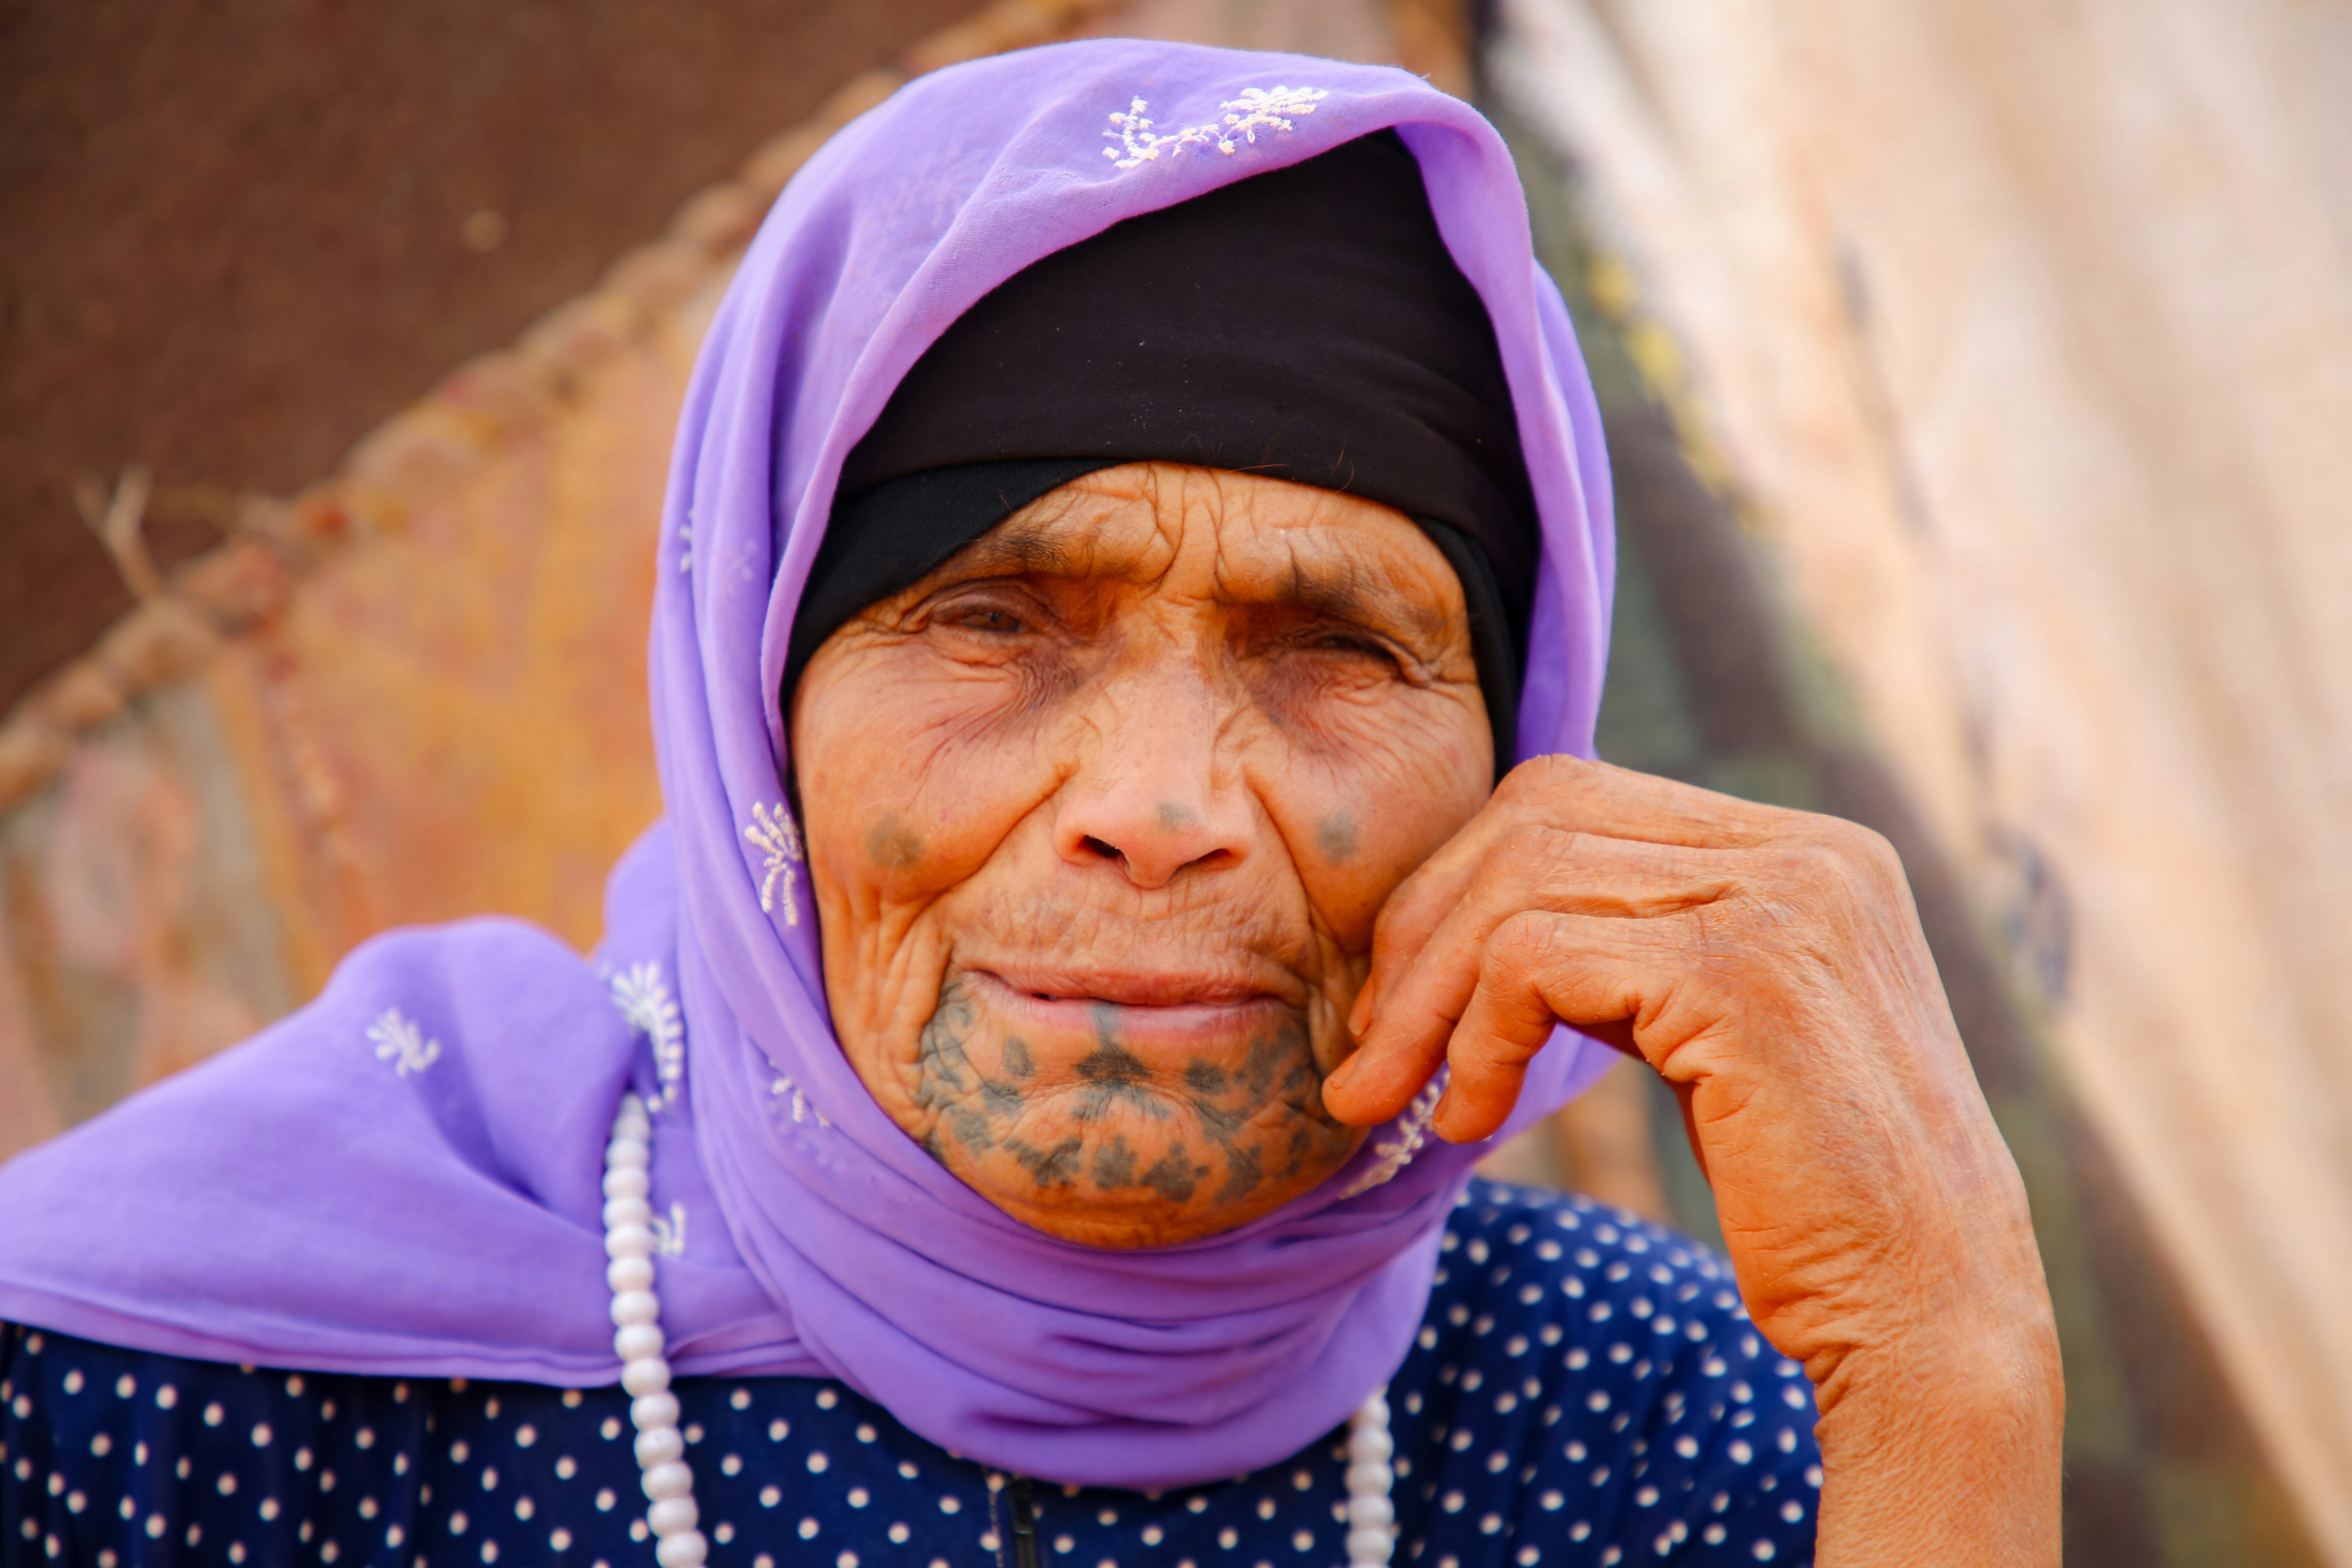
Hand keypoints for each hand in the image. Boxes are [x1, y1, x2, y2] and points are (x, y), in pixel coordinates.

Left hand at [1323, 755, 2060, 1566]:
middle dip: (1423, 928)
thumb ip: (1628, 951)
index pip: (1573, 799)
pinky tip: (1470, 1117)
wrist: (1925, 1314)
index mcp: (1804, 849)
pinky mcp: (1742, 975)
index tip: (1402, 997)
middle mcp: (1807, 851)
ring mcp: (1783, 902)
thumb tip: (1467, 922)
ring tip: (1399, 1100)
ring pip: (1520, 884)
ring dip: (1428, 998)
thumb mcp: (1708, 1032)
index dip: (1460, 886)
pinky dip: (1473, 1037)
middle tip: (1372, 1048)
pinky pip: (1535, 959)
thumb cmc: (1806, 1197)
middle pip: (1536, 818)